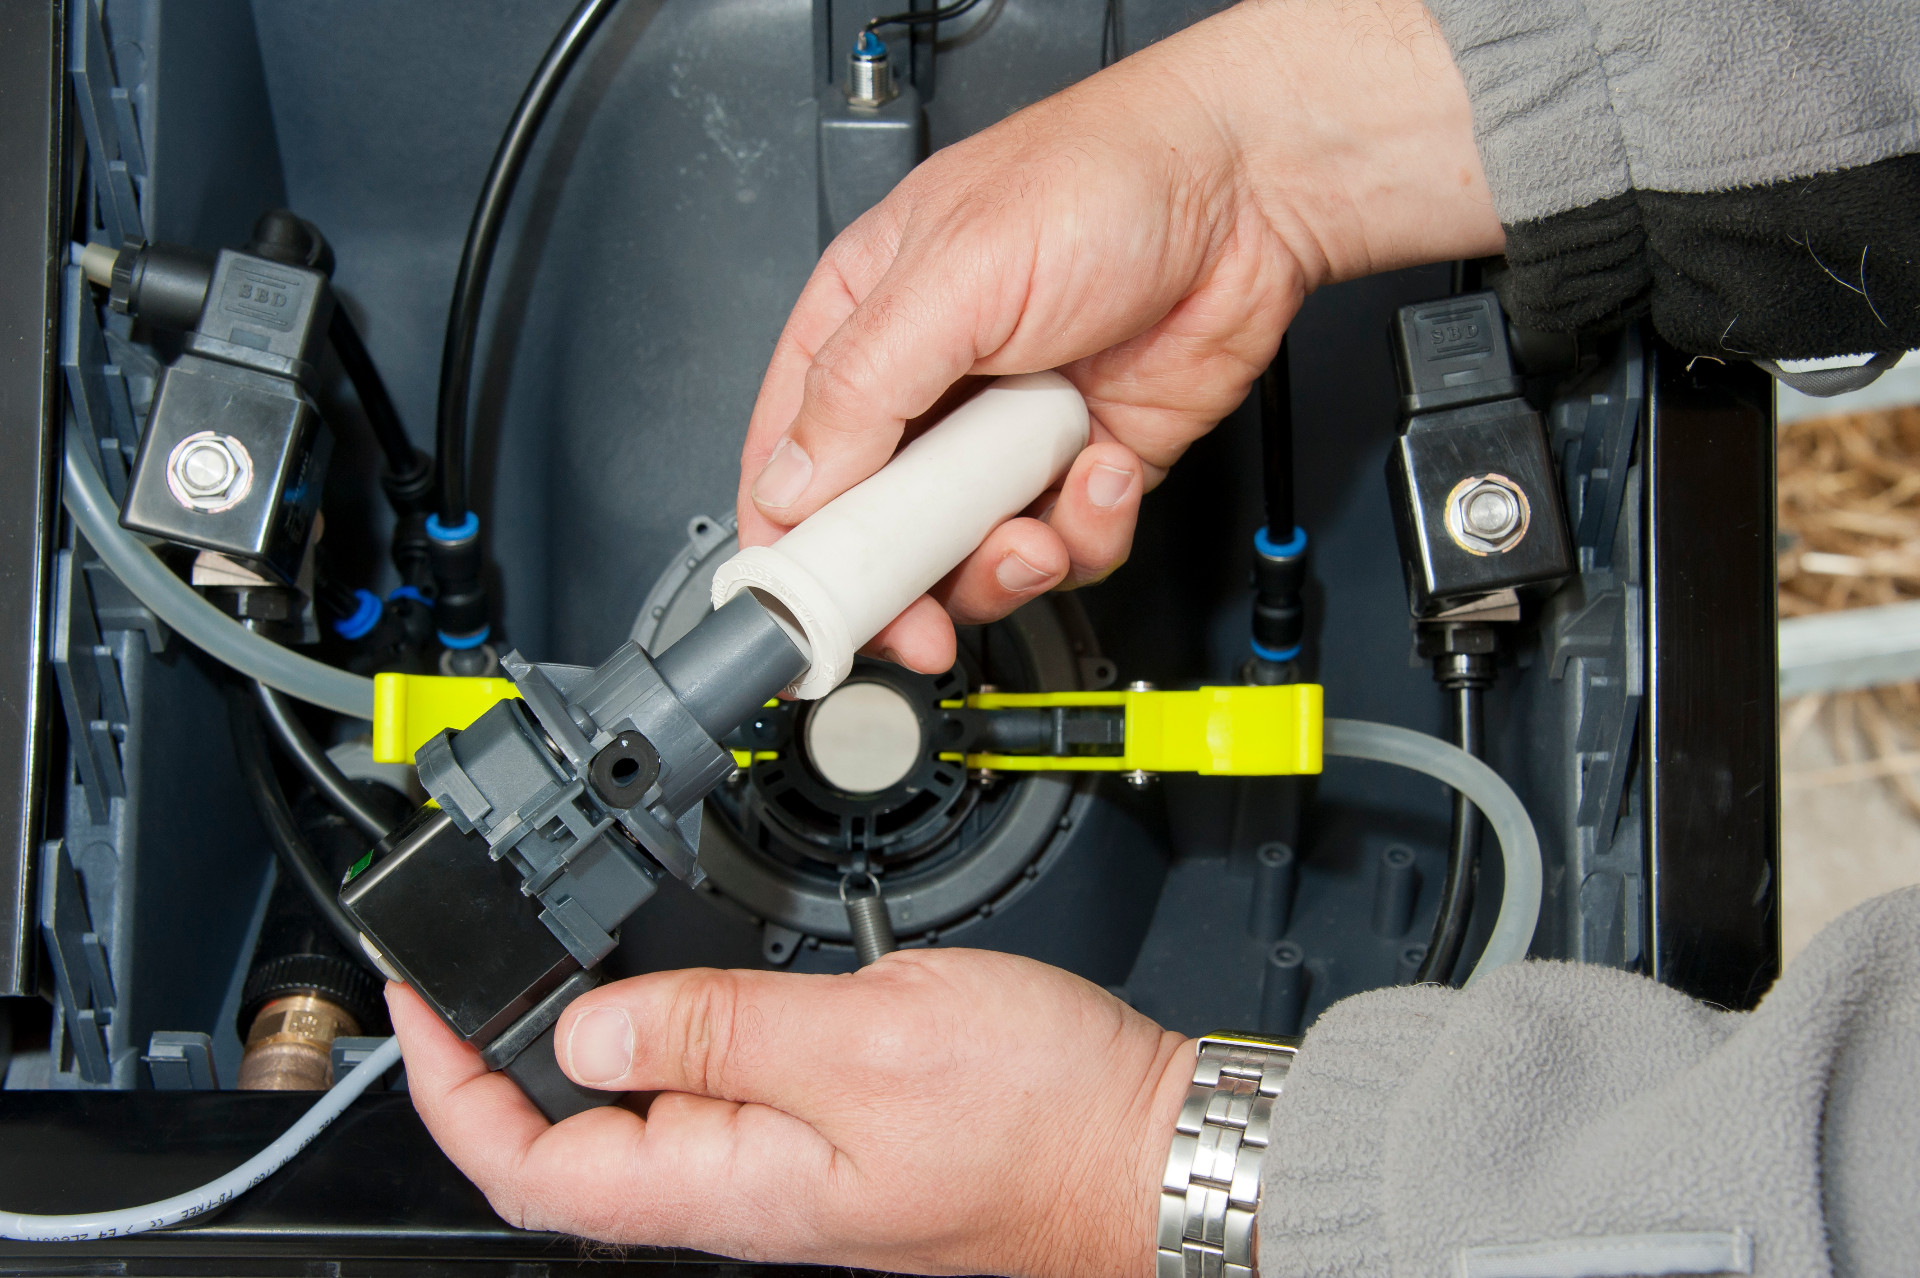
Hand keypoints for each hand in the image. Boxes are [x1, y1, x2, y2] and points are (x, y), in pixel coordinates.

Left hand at [391, 950, 1193, 1275]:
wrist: (1147, 1146)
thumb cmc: (1038, 1117)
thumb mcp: (864, 1042)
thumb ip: (718, 1030)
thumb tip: (586, 1033)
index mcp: (733, 1182)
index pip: (537, 1166)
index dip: (453, 1089)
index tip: (424, 998)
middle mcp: (747, 1187)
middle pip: (573, 1145)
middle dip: (500, 1058)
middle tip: (475, 962)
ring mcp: (788, 1163)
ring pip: (642, 1113)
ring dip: (581, 1039)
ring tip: (557, 955)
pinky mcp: (831, 1129)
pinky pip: (715, 1088)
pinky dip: (669, 1027)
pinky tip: (679, 984)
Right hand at [737, 0, 1500, 672]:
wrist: (1245, 193)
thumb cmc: (1099, 181)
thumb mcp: (951, 277)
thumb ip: (859, 388)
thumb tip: (791, 485)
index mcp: (863, 327)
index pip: (790, 457)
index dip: (789, 542)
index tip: (808, 606)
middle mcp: (929, 390)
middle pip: (879, 532)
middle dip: (905, 586)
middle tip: (925, 619)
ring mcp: (1006, 437)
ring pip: (972, 556)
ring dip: (1006, 565)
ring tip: (1035, 529)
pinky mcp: (1080, 468)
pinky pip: (1065, 546)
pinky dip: (1086, 532)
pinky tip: (1100, 470)